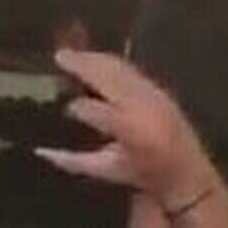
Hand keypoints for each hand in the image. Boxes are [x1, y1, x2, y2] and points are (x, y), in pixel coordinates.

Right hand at [35, 50, 220, 208]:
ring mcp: (153, 93)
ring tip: (72, 53)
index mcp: (128, 129)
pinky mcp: (158, 88)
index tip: (58, 104)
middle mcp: (142, 106)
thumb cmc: (144, 174)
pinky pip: (129, 69)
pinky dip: (108, 62)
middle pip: (107, 77)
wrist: (188, 171)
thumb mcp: (107, 171)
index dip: (74, 107)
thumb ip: (73, 161)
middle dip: (82, 64)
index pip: (92, 110)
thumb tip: (40, 151)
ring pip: (119, 68)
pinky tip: (94, 59)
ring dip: (94, 58)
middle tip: (58, 55)